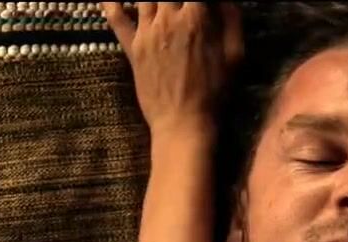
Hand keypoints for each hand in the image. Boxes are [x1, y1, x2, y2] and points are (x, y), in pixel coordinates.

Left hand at [102, 2, 242, 134]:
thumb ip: (231, 20)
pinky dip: (111, 3)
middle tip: (184, 7)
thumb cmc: (214, 92)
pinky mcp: (132, 46)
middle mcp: (167, 18)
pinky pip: (115, 17)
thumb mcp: (235, 56)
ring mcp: (146, 31)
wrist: (183, 122)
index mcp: (195, 18)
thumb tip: (225, 0)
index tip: (203, 4)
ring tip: (163, 6)